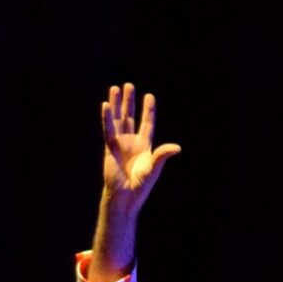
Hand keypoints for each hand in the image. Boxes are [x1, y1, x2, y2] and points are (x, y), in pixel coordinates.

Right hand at [100, 83, 180, 207]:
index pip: (147, 123)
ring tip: (115, 88)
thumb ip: (162, 155)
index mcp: (144, 146)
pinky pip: (108, 129)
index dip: (148, 110)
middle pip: (130, 117)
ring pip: (117, 119)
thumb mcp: (154, 168)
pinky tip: (105, 105)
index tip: (149, 96)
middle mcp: (131, 142)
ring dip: (116, 105)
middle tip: (128, 86)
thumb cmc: (141, 185)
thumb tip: (177, 147)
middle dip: (130, 102)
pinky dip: (107, 118)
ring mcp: (119, 143)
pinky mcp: (109, 148)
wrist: (125, 196)